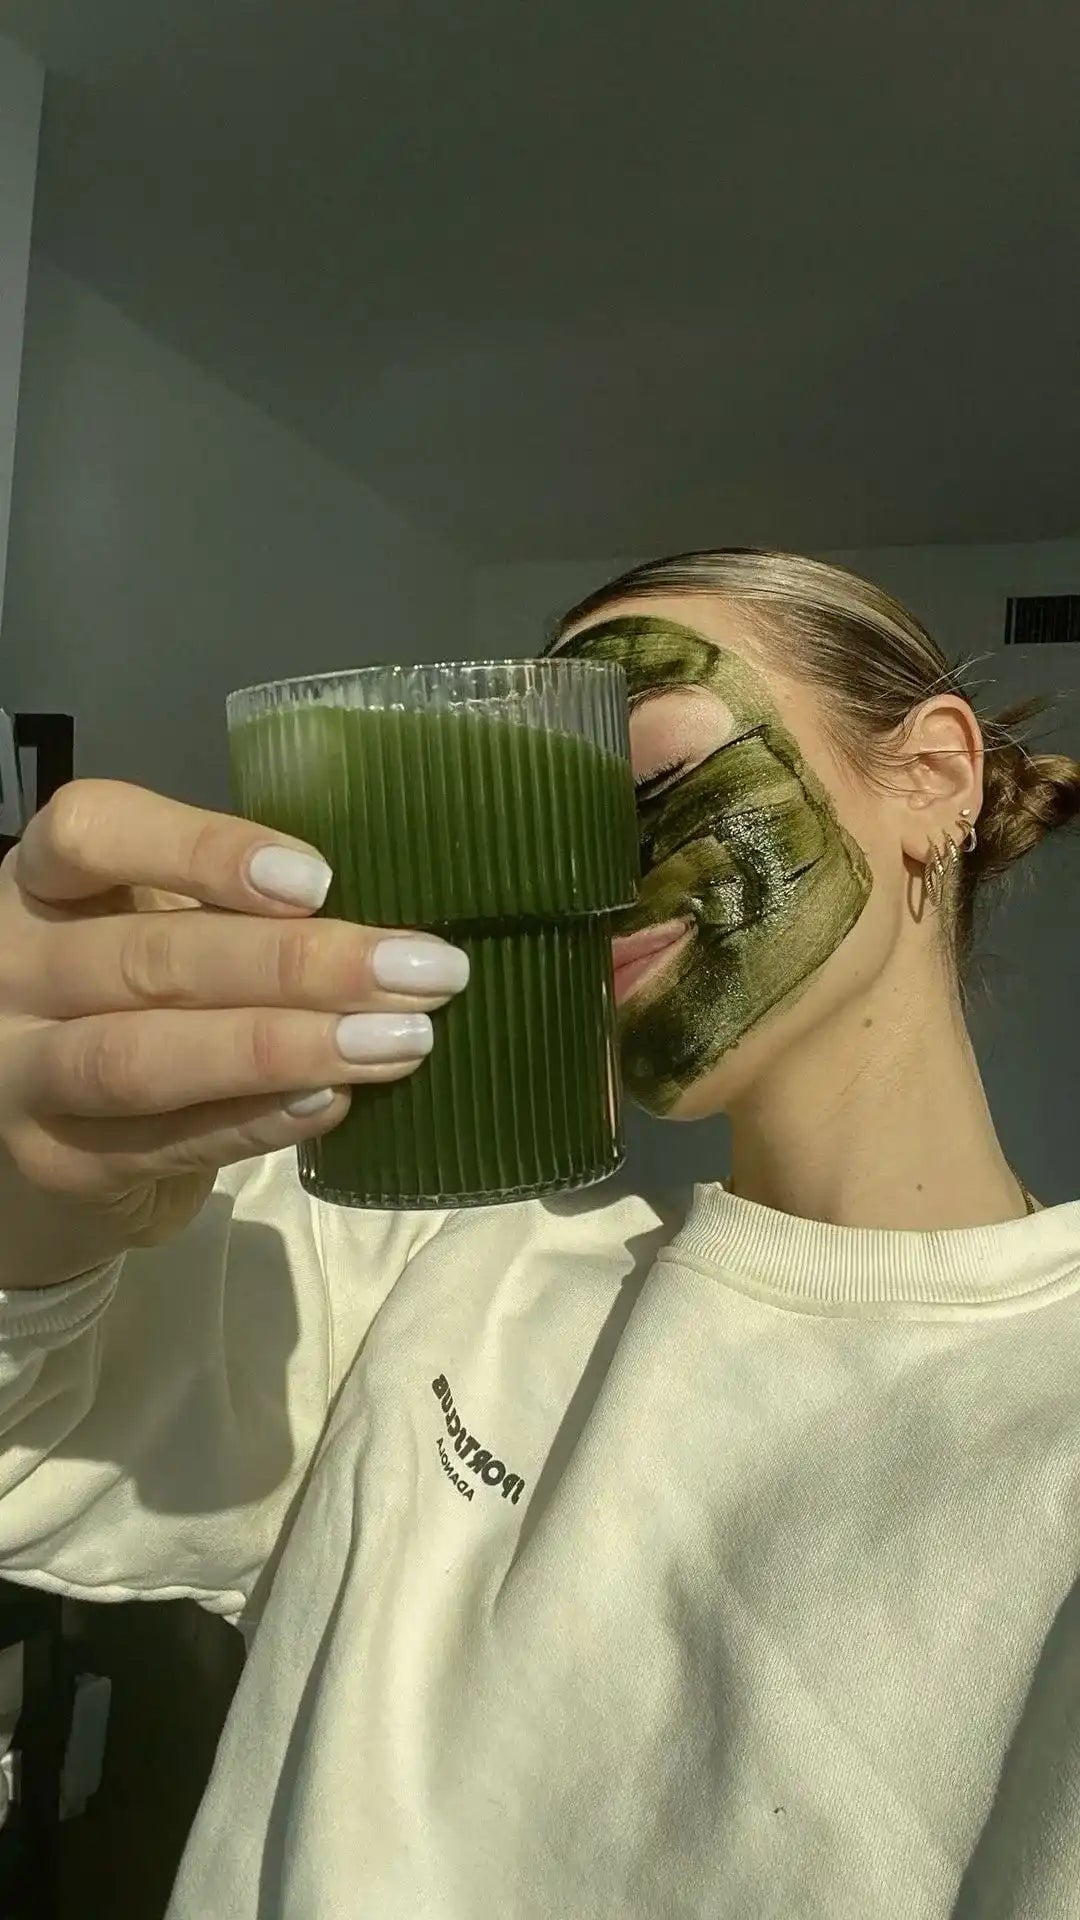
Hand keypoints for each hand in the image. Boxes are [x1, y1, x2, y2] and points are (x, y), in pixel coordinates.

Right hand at [0, 780, 468, 1287]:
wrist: (64, 1133)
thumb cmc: (138, 997)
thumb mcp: (161, 925)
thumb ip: (236, 912)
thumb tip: (389, 924)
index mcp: (42, 881)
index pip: (92, 833)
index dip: (203, 850)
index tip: (320, 881)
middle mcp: (14, 968)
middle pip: (145, 957)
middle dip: (293, 964)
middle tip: (418, 971)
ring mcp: (24, 1072)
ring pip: (143, 1057)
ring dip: (282, 1047)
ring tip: (397, 1042)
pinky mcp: (61, 1161)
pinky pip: (167, 1141)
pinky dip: (260, 1119)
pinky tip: (335, 1101)